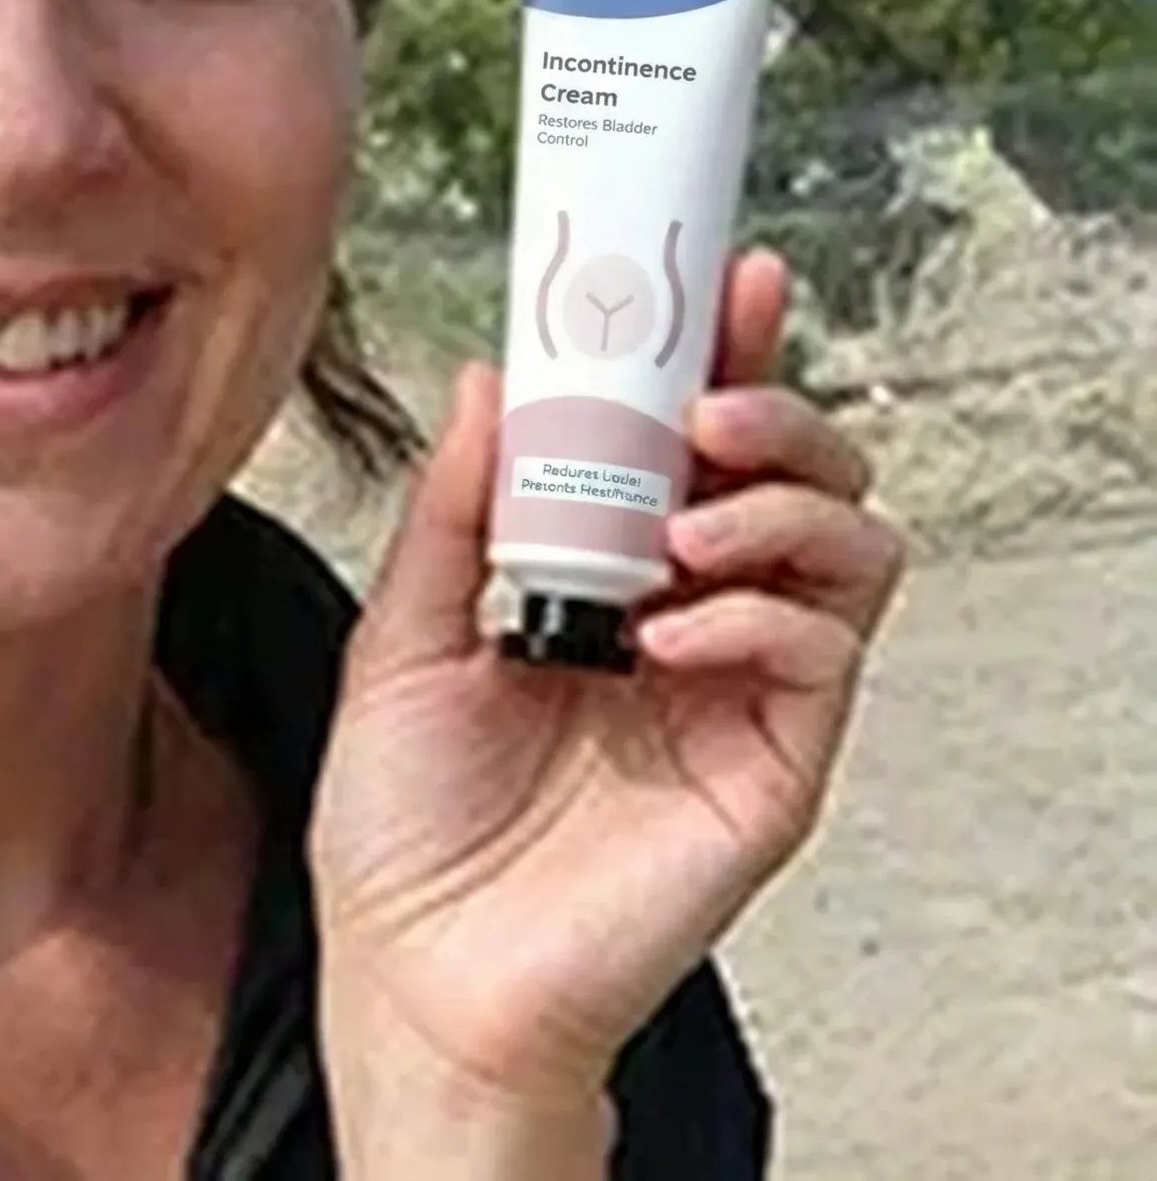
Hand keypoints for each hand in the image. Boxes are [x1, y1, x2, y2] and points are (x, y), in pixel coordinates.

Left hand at [309, 249, 904, 1157]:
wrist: (417, 975)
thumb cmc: (407, 820)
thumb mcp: (406, 631)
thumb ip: (456, 508)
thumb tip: (487, 374)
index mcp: (610, 577)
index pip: (691, 446)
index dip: (721, 360)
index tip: (723, 281)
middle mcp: (692, 618)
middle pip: (796, 474)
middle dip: (776, 406)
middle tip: (714, 396)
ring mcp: (742, 691)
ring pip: (851, 545)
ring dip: (785, 499)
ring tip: (691, 514)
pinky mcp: (775, 766)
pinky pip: (823, 652)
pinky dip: (759, 613)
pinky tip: (669, 628)